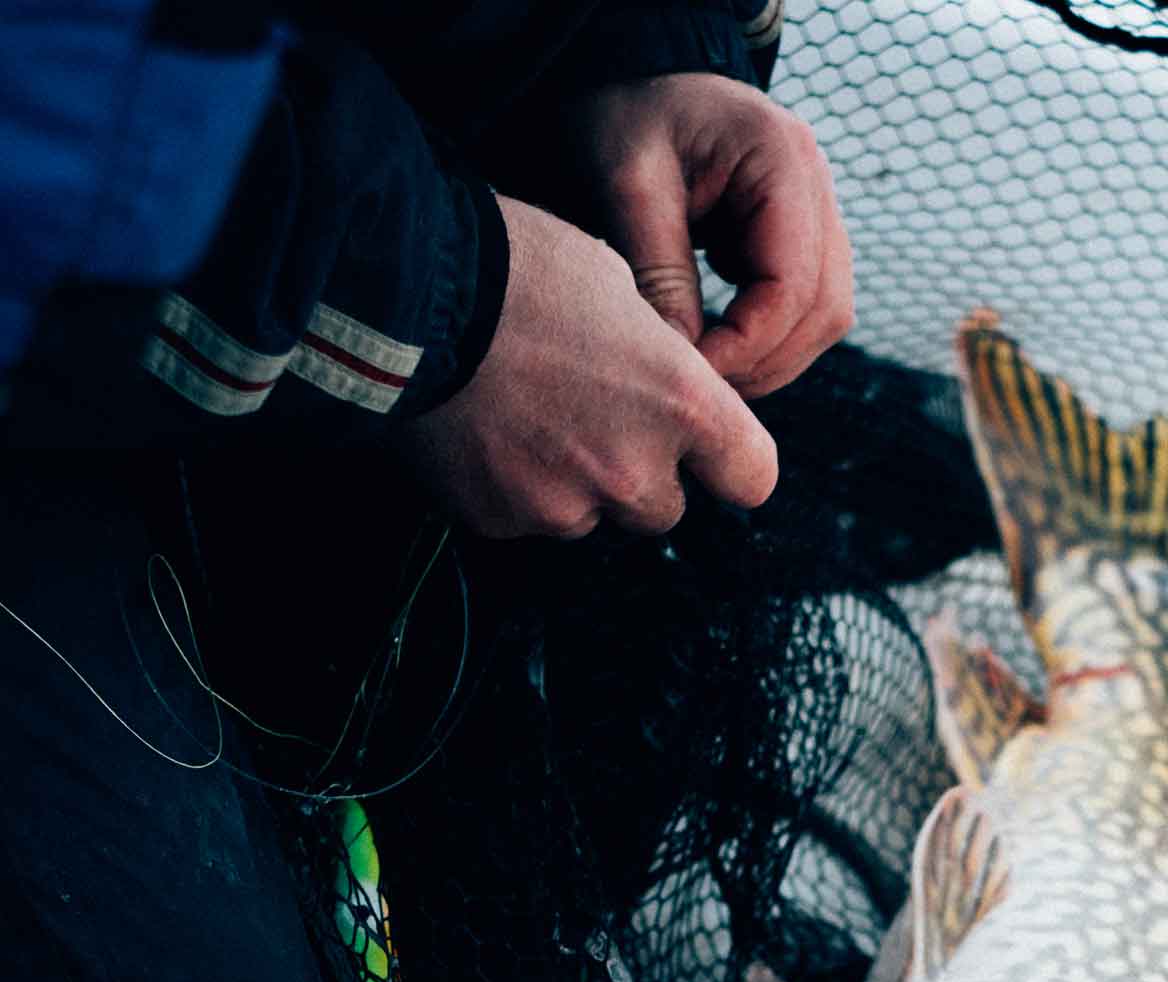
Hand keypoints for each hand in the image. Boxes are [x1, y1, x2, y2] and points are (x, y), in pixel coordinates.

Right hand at [397, 194, 777, 538]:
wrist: (410, 294)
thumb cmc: (519, 269)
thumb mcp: (618, 287)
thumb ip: (661, 358)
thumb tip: (670, 385)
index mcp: (681, 407)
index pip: (752, 477)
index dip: (733, 464)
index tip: (715, 454)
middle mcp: (634, 472)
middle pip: (665, 508)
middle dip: (639, 473)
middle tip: (592, 415)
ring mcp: (566, 507)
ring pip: (594, 515)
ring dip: (576, 482)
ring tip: (530, 413)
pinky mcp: (505, 521)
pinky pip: (528, 517)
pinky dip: (514, 486)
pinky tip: (489, 429)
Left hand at [576, 73, 853, 400]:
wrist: (632, 83)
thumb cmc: (625, 121)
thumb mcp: (627, 187)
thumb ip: (660, 273)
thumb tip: (687, 368)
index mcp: (782, 157)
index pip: (792, 284)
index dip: (748, 345)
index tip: (692, 374)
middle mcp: (817, 183)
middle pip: (825, 309)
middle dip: (765, 361)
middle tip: (702, 388)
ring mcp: (819, 210)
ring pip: (826, 316)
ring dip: (773, 358)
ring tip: (711, 375)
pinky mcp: (805, 235)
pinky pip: (809, 307)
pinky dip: (770, 338)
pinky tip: (721, 343)